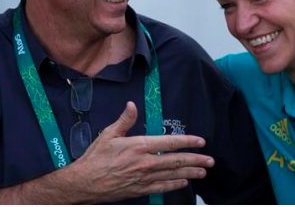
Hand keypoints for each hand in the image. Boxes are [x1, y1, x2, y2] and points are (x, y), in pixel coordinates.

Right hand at [58, 101, 213, 203]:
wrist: (85, 182)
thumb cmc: (96, 157)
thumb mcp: (109, 134)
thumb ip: (124, 120)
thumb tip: (131, 105)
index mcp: (139, 146)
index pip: (170, 143)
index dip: (188, 142)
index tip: (201, 142)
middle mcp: (145, 162)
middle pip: (176, 161)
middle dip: (195, 160)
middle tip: (210, 161)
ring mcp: (144, 177)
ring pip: (173, 175)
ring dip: (190, 173)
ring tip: (203, 172)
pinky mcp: (140, 189)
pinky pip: (162, 187)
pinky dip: (174, 185)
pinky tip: (184, 183)